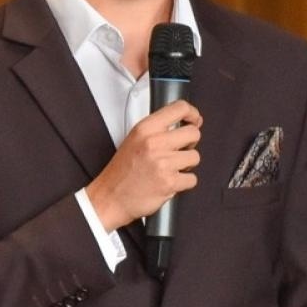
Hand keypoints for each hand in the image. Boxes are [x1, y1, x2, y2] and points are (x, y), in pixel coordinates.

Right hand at [83, 99, 202, 231]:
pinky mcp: (169, 182)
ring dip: (186, 165)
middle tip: (180, 150)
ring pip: (195, 157)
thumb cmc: (121, 172)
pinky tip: (169, 181)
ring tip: (170, 168)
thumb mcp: (134, 140)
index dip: (192, 113)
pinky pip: (192, 179)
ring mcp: (163, 163)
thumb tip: (183, 124)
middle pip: (193, 134)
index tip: (194, 120)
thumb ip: (156, 130)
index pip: (179, 108)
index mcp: (145, 129)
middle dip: (190, 144)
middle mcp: (154, 143)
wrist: (111, 198)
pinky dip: (184, 183)